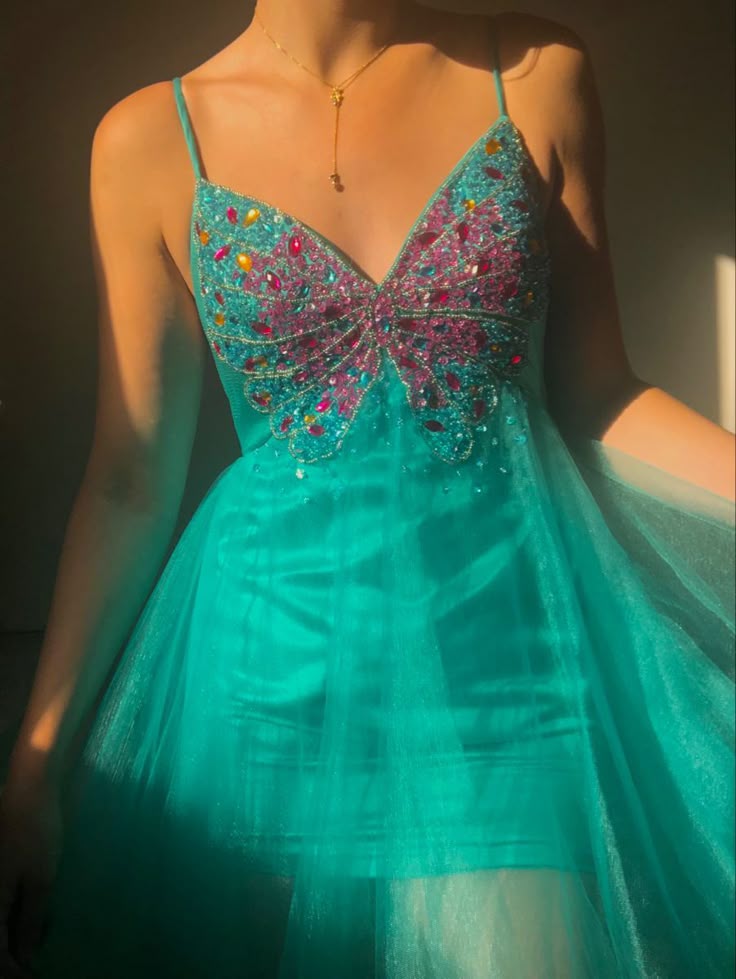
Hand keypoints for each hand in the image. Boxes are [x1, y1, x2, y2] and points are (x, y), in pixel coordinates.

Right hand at [0, 780, 62, 978]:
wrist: (26, 787)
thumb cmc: (35, 831)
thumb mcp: (40, 879)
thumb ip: (30, 920)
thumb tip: (24, 957)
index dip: (12, 972)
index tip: (32, 977)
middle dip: (8, 958)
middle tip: (30, 966)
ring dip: (8, 939)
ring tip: (29, 946)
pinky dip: (7, 919)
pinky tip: (24, 920)